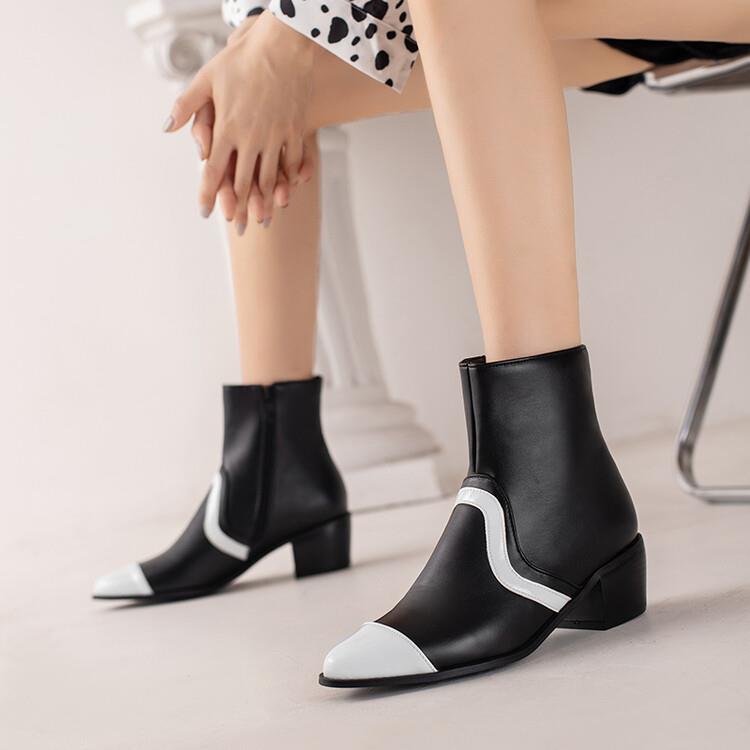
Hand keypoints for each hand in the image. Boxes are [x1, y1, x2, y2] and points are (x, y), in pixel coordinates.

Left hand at [164, 12, 316, 231]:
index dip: (208, 194)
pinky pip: (291, 163)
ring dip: (265, 202)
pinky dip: (288, 181)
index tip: (206, 212)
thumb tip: (167, 128)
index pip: (214, 170)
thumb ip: (186, 106)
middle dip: (238, 208)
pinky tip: (286, 194)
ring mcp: (276, 137)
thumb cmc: (242, 60)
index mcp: (228, 128)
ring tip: (263, 221)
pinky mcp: (295, 132)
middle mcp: (252, 138)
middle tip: (236, 229)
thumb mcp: (207, 77)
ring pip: (269, 178)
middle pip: (243, 182)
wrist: (285, 46)